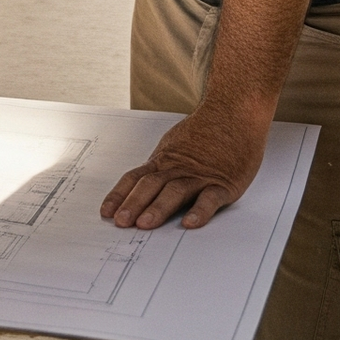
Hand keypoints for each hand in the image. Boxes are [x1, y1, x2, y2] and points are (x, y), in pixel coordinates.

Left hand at [101, 101, 269, 229]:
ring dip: (158, 209)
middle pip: (150, 185)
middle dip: (133, 204)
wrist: (233, 114)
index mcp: (164, 161)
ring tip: (144, 225)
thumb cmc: (205, 132)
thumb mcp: (175, 146)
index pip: (135, 178)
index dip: (120, 195)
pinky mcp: (224, 183)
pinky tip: (189, 223)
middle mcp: (178, 168)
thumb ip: (162, 166)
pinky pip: (210, 199)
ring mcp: (200, 175)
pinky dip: (199, 211)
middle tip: (120, 222)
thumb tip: (142, 185)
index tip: (106, 211)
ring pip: (175, 192)